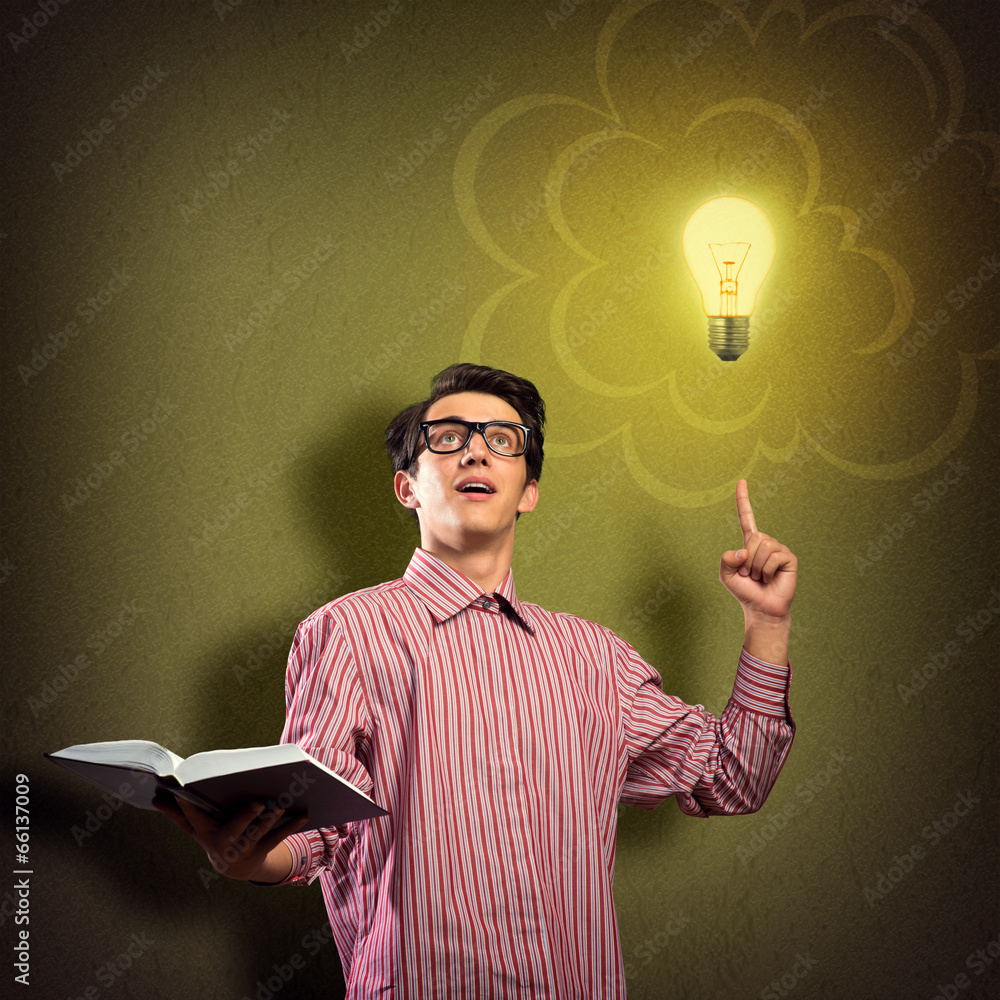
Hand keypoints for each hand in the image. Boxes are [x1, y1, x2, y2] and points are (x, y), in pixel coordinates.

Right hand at [153, 794, 307, 881]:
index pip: (194, 819)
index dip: (190, 807)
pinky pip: (277, 838)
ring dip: (271, 820)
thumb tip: (155, 797)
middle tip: (258, 801)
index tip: (186, 793)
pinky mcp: (261, 852)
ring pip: (258, 834)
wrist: (234, 867)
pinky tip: (303, 813)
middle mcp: (223, 842)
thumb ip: (178, 813)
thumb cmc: (213, 836)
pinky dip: (291, 825)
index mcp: (205, 832)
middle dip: (245, 817)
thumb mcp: (195, 828)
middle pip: (234, 829)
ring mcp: (243, 849)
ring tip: (282, 806)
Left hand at [719, 479, 797, 623]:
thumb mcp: (726, 574)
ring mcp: (779, 549)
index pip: (746, 517)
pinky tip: (770, 579)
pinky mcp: (790, 558)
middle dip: (746, 560)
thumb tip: (744, 549)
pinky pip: (773, 557)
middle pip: (753, 538)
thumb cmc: (744, 591)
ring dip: (756, 567)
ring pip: (763, 547)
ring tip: (759, 577)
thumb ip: (726, 558)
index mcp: (750, 542)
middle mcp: (766, 542)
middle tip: (749, 574)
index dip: (743, 500)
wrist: (761, 609)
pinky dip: (766, 571)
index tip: (742, 481)